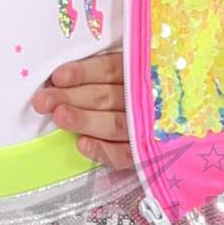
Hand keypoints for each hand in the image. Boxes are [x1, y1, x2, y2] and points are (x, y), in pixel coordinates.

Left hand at [32, 50, 132, 170]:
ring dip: (84, 120)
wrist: (179, 132)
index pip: (109, 70)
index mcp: (137, 74)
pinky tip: (81, 144)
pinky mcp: (143, 155)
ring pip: (114, 123)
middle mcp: (142, 100)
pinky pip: (124, 154)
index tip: (57, 77)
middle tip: (44, 101)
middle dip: (71, 97)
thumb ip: (98, 74)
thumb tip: (58, 78)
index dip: (82, 73)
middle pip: (106, 97)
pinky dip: (103, 150)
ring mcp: (144, 128)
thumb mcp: (122, 75)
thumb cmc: (128, 96)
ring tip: (59, 117)